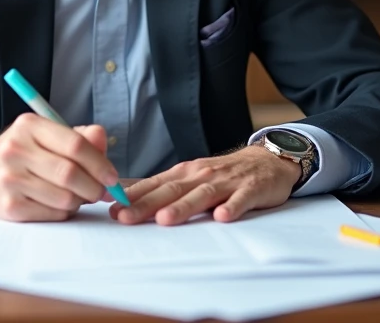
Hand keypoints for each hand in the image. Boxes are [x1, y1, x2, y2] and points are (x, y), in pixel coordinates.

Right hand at [0, 114, 120, 221]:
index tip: (112, 176)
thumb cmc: (24, 152)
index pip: (75, 145)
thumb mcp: (47, 135)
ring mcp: (10, 180)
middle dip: (94, 186)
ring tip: (78, 195)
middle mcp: (15, 150)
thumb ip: (79, 136)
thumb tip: (102, 140)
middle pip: (70, 174)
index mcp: (29, 126)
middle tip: (103, 191)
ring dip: (80, 200)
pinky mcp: (9, 207)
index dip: (100, 163)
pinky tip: (59, 203)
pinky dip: (64, 212)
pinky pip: (53, 214)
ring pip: (64, 198)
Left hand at [110, 144, 300, 225]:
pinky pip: (241, 200)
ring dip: (183, 207)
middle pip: (172, 191)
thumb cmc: (223, 174)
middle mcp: (202, 175)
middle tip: (125, 218)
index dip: (133, 198)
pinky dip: (232, 207)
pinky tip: (222, 217)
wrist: (268, 160)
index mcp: (185, 173)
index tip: (111, 210)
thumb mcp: (191, 176)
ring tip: (165, 219)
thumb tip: (124, 194)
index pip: (155, 185)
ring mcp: (227, 182)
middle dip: (147, 205)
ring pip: (202, 195)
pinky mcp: (251, 189)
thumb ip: (163, 187)